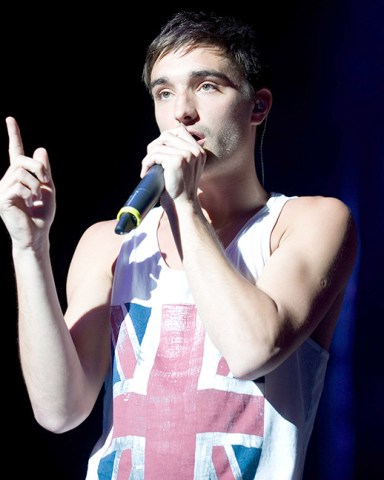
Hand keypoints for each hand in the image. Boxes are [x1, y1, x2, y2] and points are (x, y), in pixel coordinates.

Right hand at [0, 117, 55, 247]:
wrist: (37, 235)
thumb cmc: (42, 214)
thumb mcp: (48, 188)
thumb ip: (44, 170)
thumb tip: (40, 148)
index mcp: (19, 176)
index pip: (15, 152)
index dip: (13, 135)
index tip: (10, 119)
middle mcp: (8, 180)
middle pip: (21, 160)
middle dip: (38, 167)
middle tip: (46, 181)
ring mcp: (3, 190)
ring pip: (21, 173)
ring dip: (35, 184)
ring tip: (36, 198)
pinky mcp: (2, 200)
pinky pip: (18, 186)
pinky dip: (30, 193)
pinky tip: (30, 203)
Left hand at [141, 124, 205, 203]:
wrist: (183, 206)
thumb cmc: (180, 190)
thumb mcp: (185, 169)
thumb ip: (182, 155)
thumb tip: (164, 142)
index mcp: (199, 151)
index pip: (180, 130)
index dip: (166, 138)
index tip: (158, 152)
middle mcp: (195, 151)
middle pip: (168, 135)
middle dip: (155, 145)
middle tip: (150, 160)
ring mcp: (187, 154)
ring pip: (159, 145)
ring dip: (149, 156)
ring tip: (147, 168)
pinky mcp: (176, 160)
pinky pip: (154, 155)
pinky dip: (146, 163)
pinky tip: (145, 173)